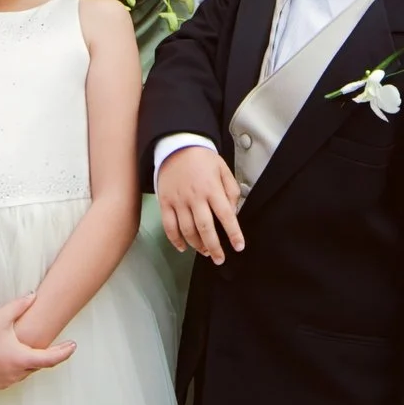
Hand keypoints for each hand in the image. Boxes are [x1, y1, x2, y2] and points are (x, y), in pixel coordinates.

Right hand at [0, 290, 73, 390]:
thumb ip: (19, 305)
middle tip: (58, 349)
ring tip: (37, 355)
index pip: (50, 358)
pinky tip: (17, 362)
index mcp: (20, 357)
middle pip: (37, 365)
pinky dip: (16, 370)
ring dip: (29, 364)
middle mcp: (14, 373)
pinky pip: (11, 378)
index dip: (63, 352)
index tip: (73, 345)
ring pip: (24, 373)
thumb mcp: (1, 316)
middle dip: (45, 357)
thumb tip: (34, 295)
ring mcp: (4, 381)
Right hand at [156, 143, 243, 263]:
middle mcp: (195, 197)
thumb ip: (231, 190)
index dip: (233, 234)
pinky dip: (175, 240)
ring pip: (187, 230)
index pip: (226, 216)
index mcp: (212, 188)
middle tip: (220, 259)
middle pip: (205, 228)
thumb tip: (233, 212)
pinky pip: (169, 226)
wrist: (177, 145)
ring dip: (197, 245)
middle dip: (214, 247)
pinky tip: (183, 247)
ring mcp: (178, 201)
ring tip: (205, 252)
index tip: (239, 246)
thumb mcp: (223, 169)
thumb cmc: (203, 158)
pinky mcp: (165, 202)